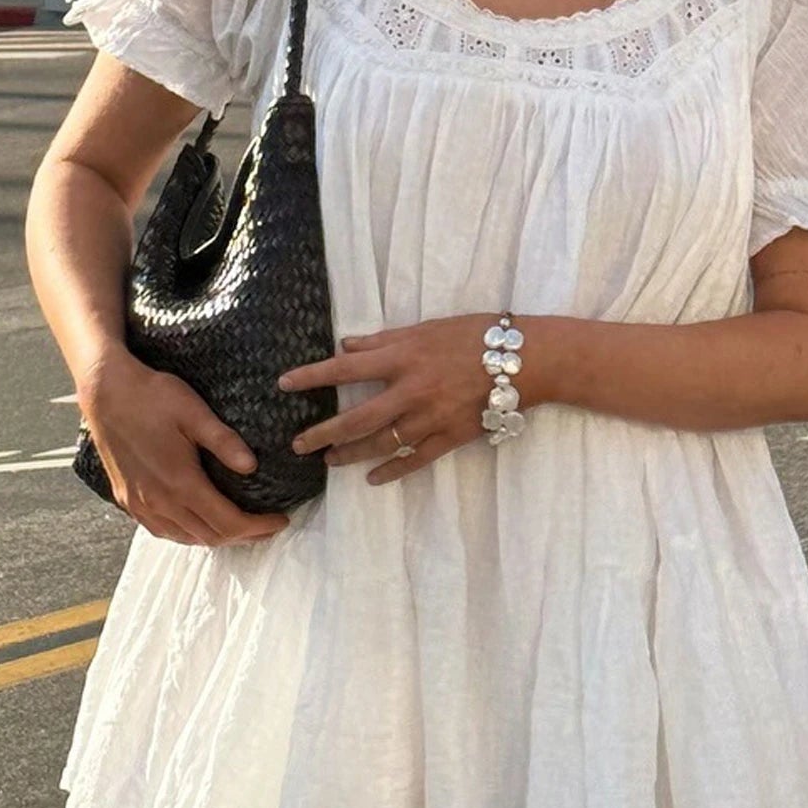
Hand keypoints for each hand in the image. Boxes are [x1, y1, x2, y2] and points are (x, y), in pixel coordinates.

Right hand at [78, 351, 290, 544]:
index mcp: (180, 483)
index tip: (281, 520)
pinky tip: (199, 522)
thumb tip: (252, 466)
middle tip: (268, 527)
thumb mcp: (194, 412)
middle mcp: (159, 501)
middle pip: (210, 536)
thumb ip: (224, 441)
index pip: (228, 522)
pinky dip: (188, 533)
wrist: (105, 391)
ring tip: (241, 528)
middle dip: (245, 536)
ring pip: (186, 537)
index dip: (258, 527)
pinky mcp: (127, 499)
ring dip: (217, 537)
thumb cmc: (151, 396)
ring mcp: (140, 504)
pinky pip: (162, 530)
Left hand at [277, 314, 527, 484]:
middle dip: (323, 432)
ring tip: (329, 461)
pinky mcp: (450, 437)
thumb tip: (346, 347)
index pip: (346, 368)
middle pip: (357, 417)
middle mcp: (411, 391)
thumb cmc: (476, 335)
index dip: (312, 376)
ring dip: (351, 454)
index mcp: (403, 358)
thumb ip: (384, 340)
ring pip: (381, 443)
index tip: (284, 384)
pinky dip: (392, 471)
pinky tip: (373, 479)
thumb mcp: (426, 328)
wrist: (523, 361)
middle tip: (298, 443)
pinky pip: (415, 460)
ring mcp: (430, 418)